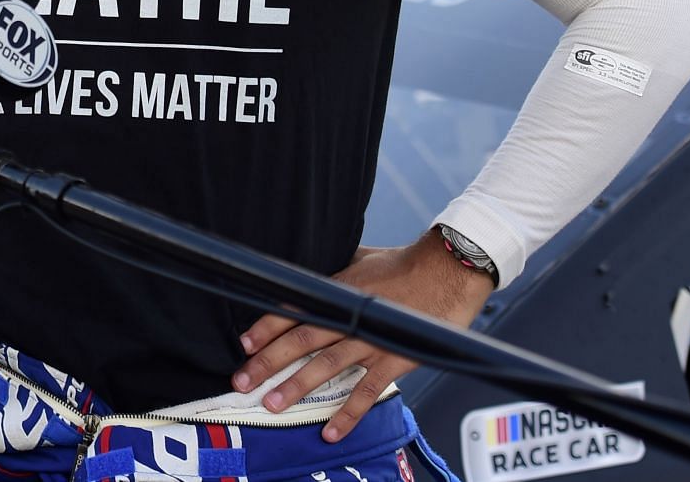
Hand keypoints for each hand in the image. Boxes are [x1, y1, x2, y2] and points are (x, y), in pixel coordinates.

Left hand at [231, 232, 493, 441]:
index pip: (294, 310)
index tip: (244, 345)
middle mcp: (348, 316)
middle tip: (242, 382)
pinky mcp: (394, 358)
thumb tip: (314, 273)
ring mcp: (371, 339)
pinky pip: (367, 391)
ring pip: (326, 365)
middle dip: (268, 362)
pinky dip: (348, 413)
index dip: (266, 328)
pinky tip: (330, 430)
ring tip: (271, 403)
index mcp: (338, 291)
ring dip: (296, 386)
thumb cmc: (405, 263)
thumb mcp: (361, 259)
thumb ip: (337, 272)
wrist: (447, 271)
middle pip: (300, 340)